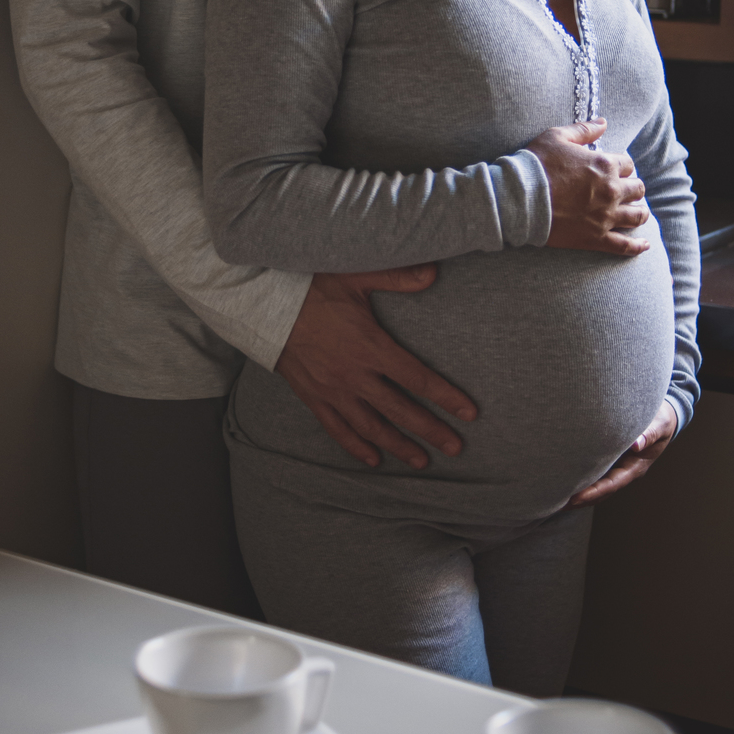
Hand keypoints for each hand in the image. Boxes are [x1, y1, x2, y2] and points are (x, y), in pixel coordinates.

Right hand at [276, 266, 476, 469]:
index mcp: (371, 347)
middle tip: (455, 448)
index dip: (446, 397)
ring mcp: (333, 391)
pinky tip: (373, 460)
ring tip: (421, 461)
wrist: (265, 308)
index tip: (469, 413)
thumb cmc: (311, 289)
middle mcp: (355, 376)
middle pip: (401, 411)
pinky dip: (356, 447)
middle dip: (431, 431)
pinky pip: (338, 429)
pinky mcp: (314, 398)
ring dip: (398, 446)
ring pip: (372, 428)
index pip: (418, 378)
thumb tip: (434, 272)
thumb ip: (397, 277)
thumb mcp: (355, 277)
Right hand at [527, 119, 649, 256]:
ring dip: (639, 212)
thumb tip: (603, 122)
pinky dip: (637, 246)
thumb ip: (583, 130)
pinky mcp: (596, 238)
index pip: (628, 164)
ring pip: (637, 215)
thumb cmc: (536, 164)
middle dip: (632, 188)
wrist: (520, 198)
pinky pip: (624, 245)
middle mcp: (611, 191)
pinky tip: (644, 245)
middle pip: (637, 189)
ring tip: (637, 212)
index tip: (614, 170)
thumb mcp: (557, 137)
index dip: (621, 166)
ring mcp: (605, 216)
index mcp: (605, 165)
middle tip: (624, 190)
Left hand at [567, 402, 677, 506]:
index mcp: (635, 467)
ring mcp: (617, 467)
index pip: (612, 484)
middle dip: (580, 499)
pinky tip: (562, 478)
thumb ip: (649, 434)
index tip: (576, 498)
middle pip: (601, 490)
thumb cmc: (660, 420)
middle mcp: (624, 471)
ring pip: (596, 484)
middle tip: (556, 504)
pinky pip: (594, 472)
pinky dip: (580, 478)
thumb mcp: (659, 425)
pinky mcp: (610, 460)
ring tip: (554, 497)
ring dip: (578, 492)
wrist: (662, 418)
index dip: (594, 492)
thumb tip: (636, 444)